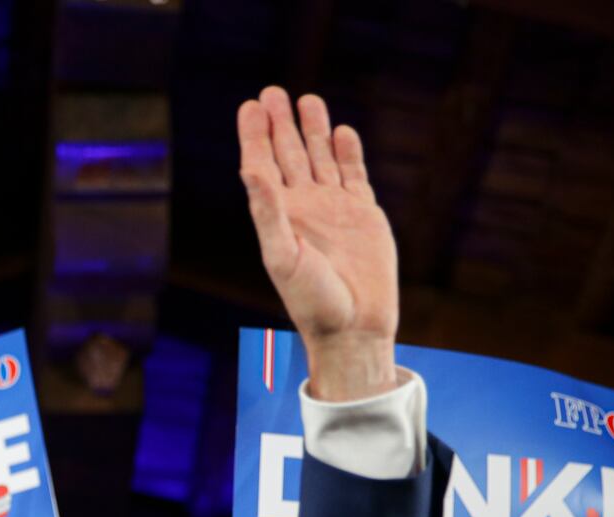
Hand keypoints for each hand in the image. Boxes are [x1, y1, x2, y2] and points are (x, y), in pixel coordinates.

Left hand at [238, 87, 398, 401]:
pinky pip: (354, 176)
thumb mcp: (283, 256)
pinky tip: (342, 132)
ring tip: (306, 99)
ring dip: (314, 130)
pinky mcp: (363, 215)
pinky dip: (348, 153)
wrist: (353, 328)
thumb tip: (251, 169)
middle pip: (289, 155)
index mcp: (279, 217)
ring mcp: (334, 209)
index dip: (255, 137)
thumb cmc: (313, 301)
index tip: (250, 106)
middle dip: (280, 124)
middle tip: (272, 91)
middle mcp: (304, 209)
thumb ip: (268, 212)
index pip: (262, 166)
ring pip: (321, 159)